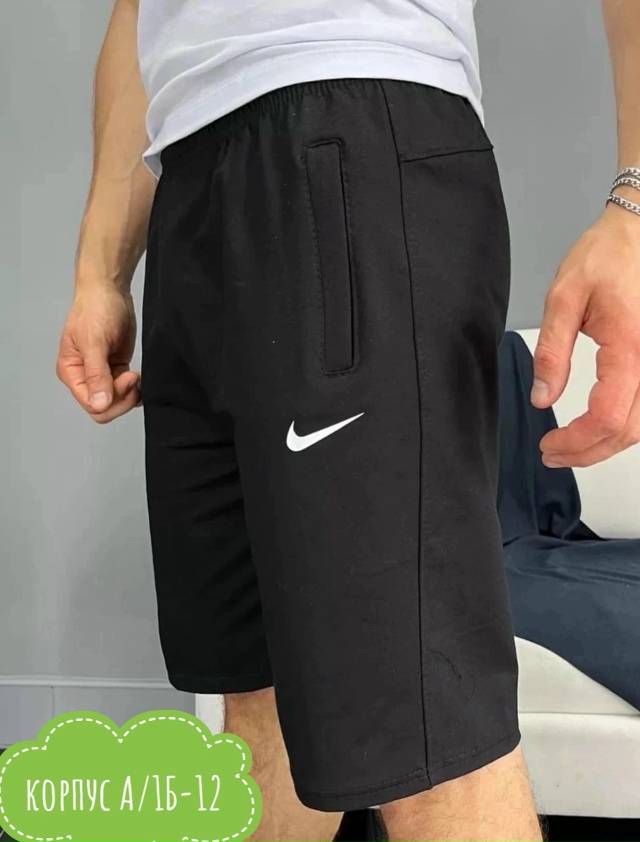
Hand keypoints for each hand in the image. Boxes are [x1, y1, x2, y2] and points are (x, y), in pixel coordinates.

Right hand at [56, 284, 140, 422]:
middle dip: (122, 398)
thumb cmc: (95, 309)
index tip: (125, 378)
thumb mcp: (94, 342)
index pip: (91, 405)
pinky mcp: (116, 370)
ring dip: (131, 394)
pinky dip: (135, 389)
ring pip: (117, 402)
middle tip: (133, 378)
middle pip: (104, 408)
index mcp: (72, 372)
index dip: (112, 399)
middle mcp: (85, 377)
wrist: (110, 292)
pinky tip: (140, 378)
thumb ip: (96, 374)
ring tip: (137, 376)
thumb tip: (99, 403)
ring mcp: (102, 375)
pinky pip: (126, 391)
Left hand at [532, 202, 639, 467]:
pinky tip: (601, 428)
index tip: (549, 445)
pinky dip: (626, 426)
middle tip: (554, 454)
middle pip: (629, 431)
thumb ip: (552, 352)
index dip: (577, 441)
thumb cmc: (606, 256)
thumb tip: (544, 398)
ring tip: (572, 447)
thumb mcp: (563, 297)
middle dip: (589, 452)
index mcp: (630, 346)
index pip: (607, 417)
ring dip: (609, 444)